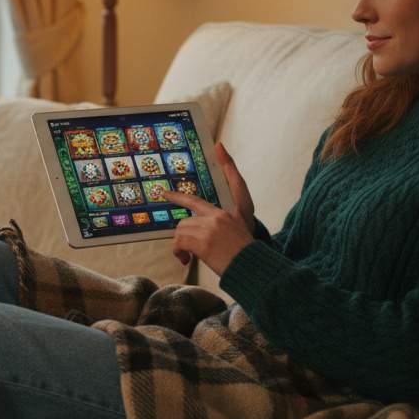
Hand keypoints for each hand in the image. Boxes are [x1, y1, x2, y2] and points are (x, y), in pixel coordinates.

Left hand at [163, 143, 256, 274]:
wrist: (251, 272)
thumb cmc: (247, 260)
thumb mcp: (242, 237)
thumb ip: (223, 228)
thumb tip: (200, 233)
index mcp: (236, 213)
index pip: (234, 182)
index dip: (228, 163)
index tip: (219, 146)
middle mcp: (223, 215)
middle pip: (192, 207)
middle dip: (178, 204)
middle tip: (166, 198)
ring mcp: (212, 226)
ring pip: (182, 227)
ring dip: (180, 243)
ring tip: (187, 256)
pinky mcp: (203, 240)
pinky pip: (179, 241)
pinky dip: (178, 252)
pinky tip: (185, 260)